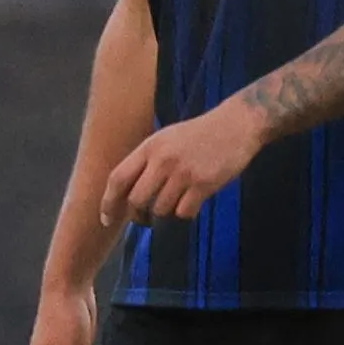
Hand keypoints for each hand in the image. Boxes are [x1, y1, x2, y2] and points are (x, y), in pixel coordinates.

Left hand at [100, 104, 266, 225]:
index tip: (106, 218)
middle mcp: (162, 160)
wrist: (237, 124)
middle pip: (137, 200)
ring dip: (166, 212)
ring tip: (176, 202)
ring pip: (161, 209)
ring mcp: (183, 173)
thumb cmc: (200, 134)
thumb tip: (129, 193)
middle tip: (145, 220)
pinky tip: (193, 202)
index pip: (118, 179)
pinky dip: (186, 212)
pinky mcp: (204, 184)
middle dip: (138, 215)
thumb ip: (147, 161)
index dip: (108, 202)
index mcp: (150, 147)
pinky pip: (184, 212)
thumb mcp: (167, 139)